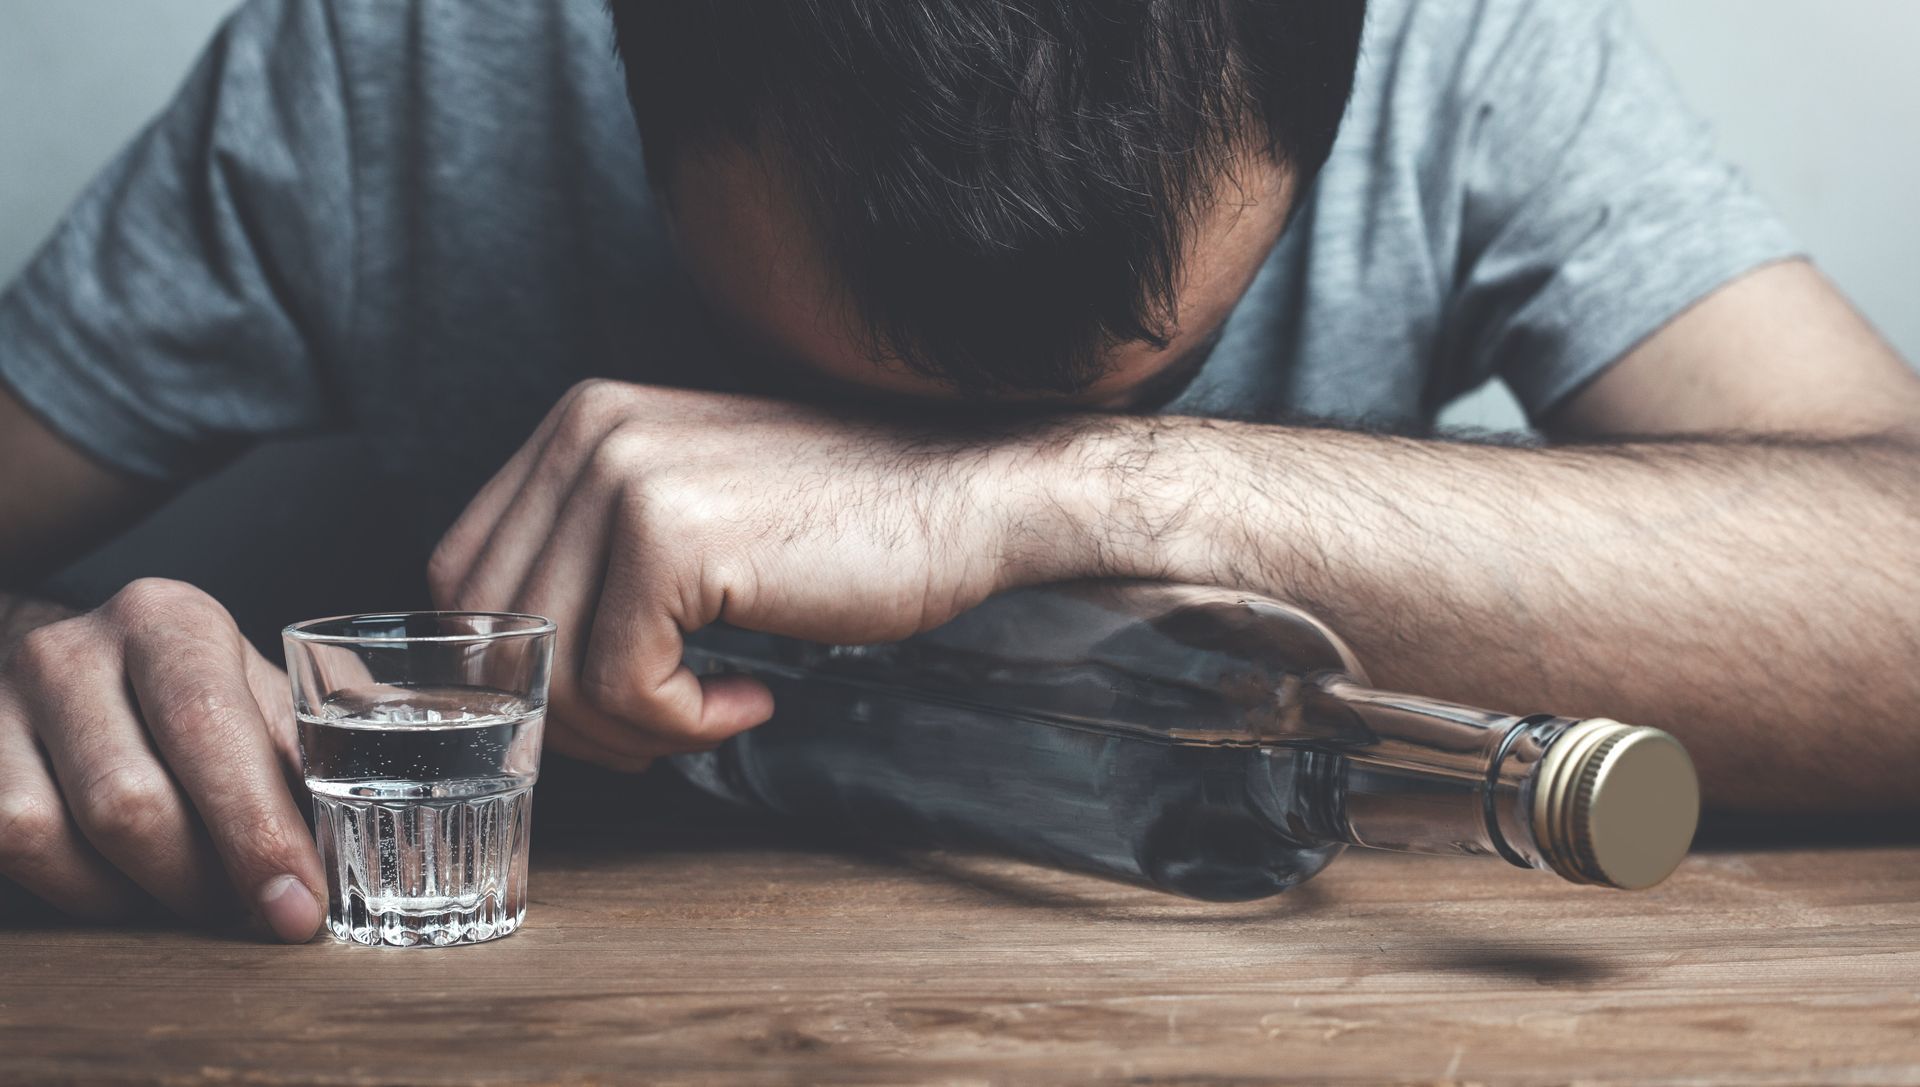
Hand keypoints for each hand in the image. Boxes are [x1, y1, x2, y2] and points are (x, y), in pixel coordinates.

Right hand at [0, 579, 324, 939]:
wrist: (84, 665)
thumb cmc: (199, 693)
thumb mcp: (264, 695)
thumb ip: (316, 750)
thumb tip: (374, 841)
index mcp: (172, 621)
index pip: (210, 729)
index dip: (255, 830)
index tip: (297, 903)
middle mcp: (76, 649)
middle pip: (129, 800)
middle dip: (203, 879)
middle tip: (251, 909)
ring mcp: (6, 701)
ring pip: (58, 835)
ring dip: (141, 892)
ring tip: (197, 895)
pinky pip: (14, 848)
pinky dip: (82, 891)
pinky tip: (130, 888)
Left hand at [428, 381, 1068, 768]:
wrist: (961, 498)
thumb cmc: (837, 526)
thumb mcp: (685, 517)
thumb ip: (592, 564)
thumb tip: (511, 679)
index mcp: (576, 423)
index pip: (466, 576)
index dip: (517, 667)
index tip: (601, 707)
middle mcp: (586, 435)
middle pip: (494, 630)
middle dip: (568, 713)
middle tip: (657, 729)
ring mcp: (625, 479)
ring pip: (552, 669)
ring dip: (630, 728)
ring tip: (707, 713)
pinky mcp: (674, 539)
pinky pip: (623, 684)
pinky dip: (682, 722)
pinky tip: (747, 697)